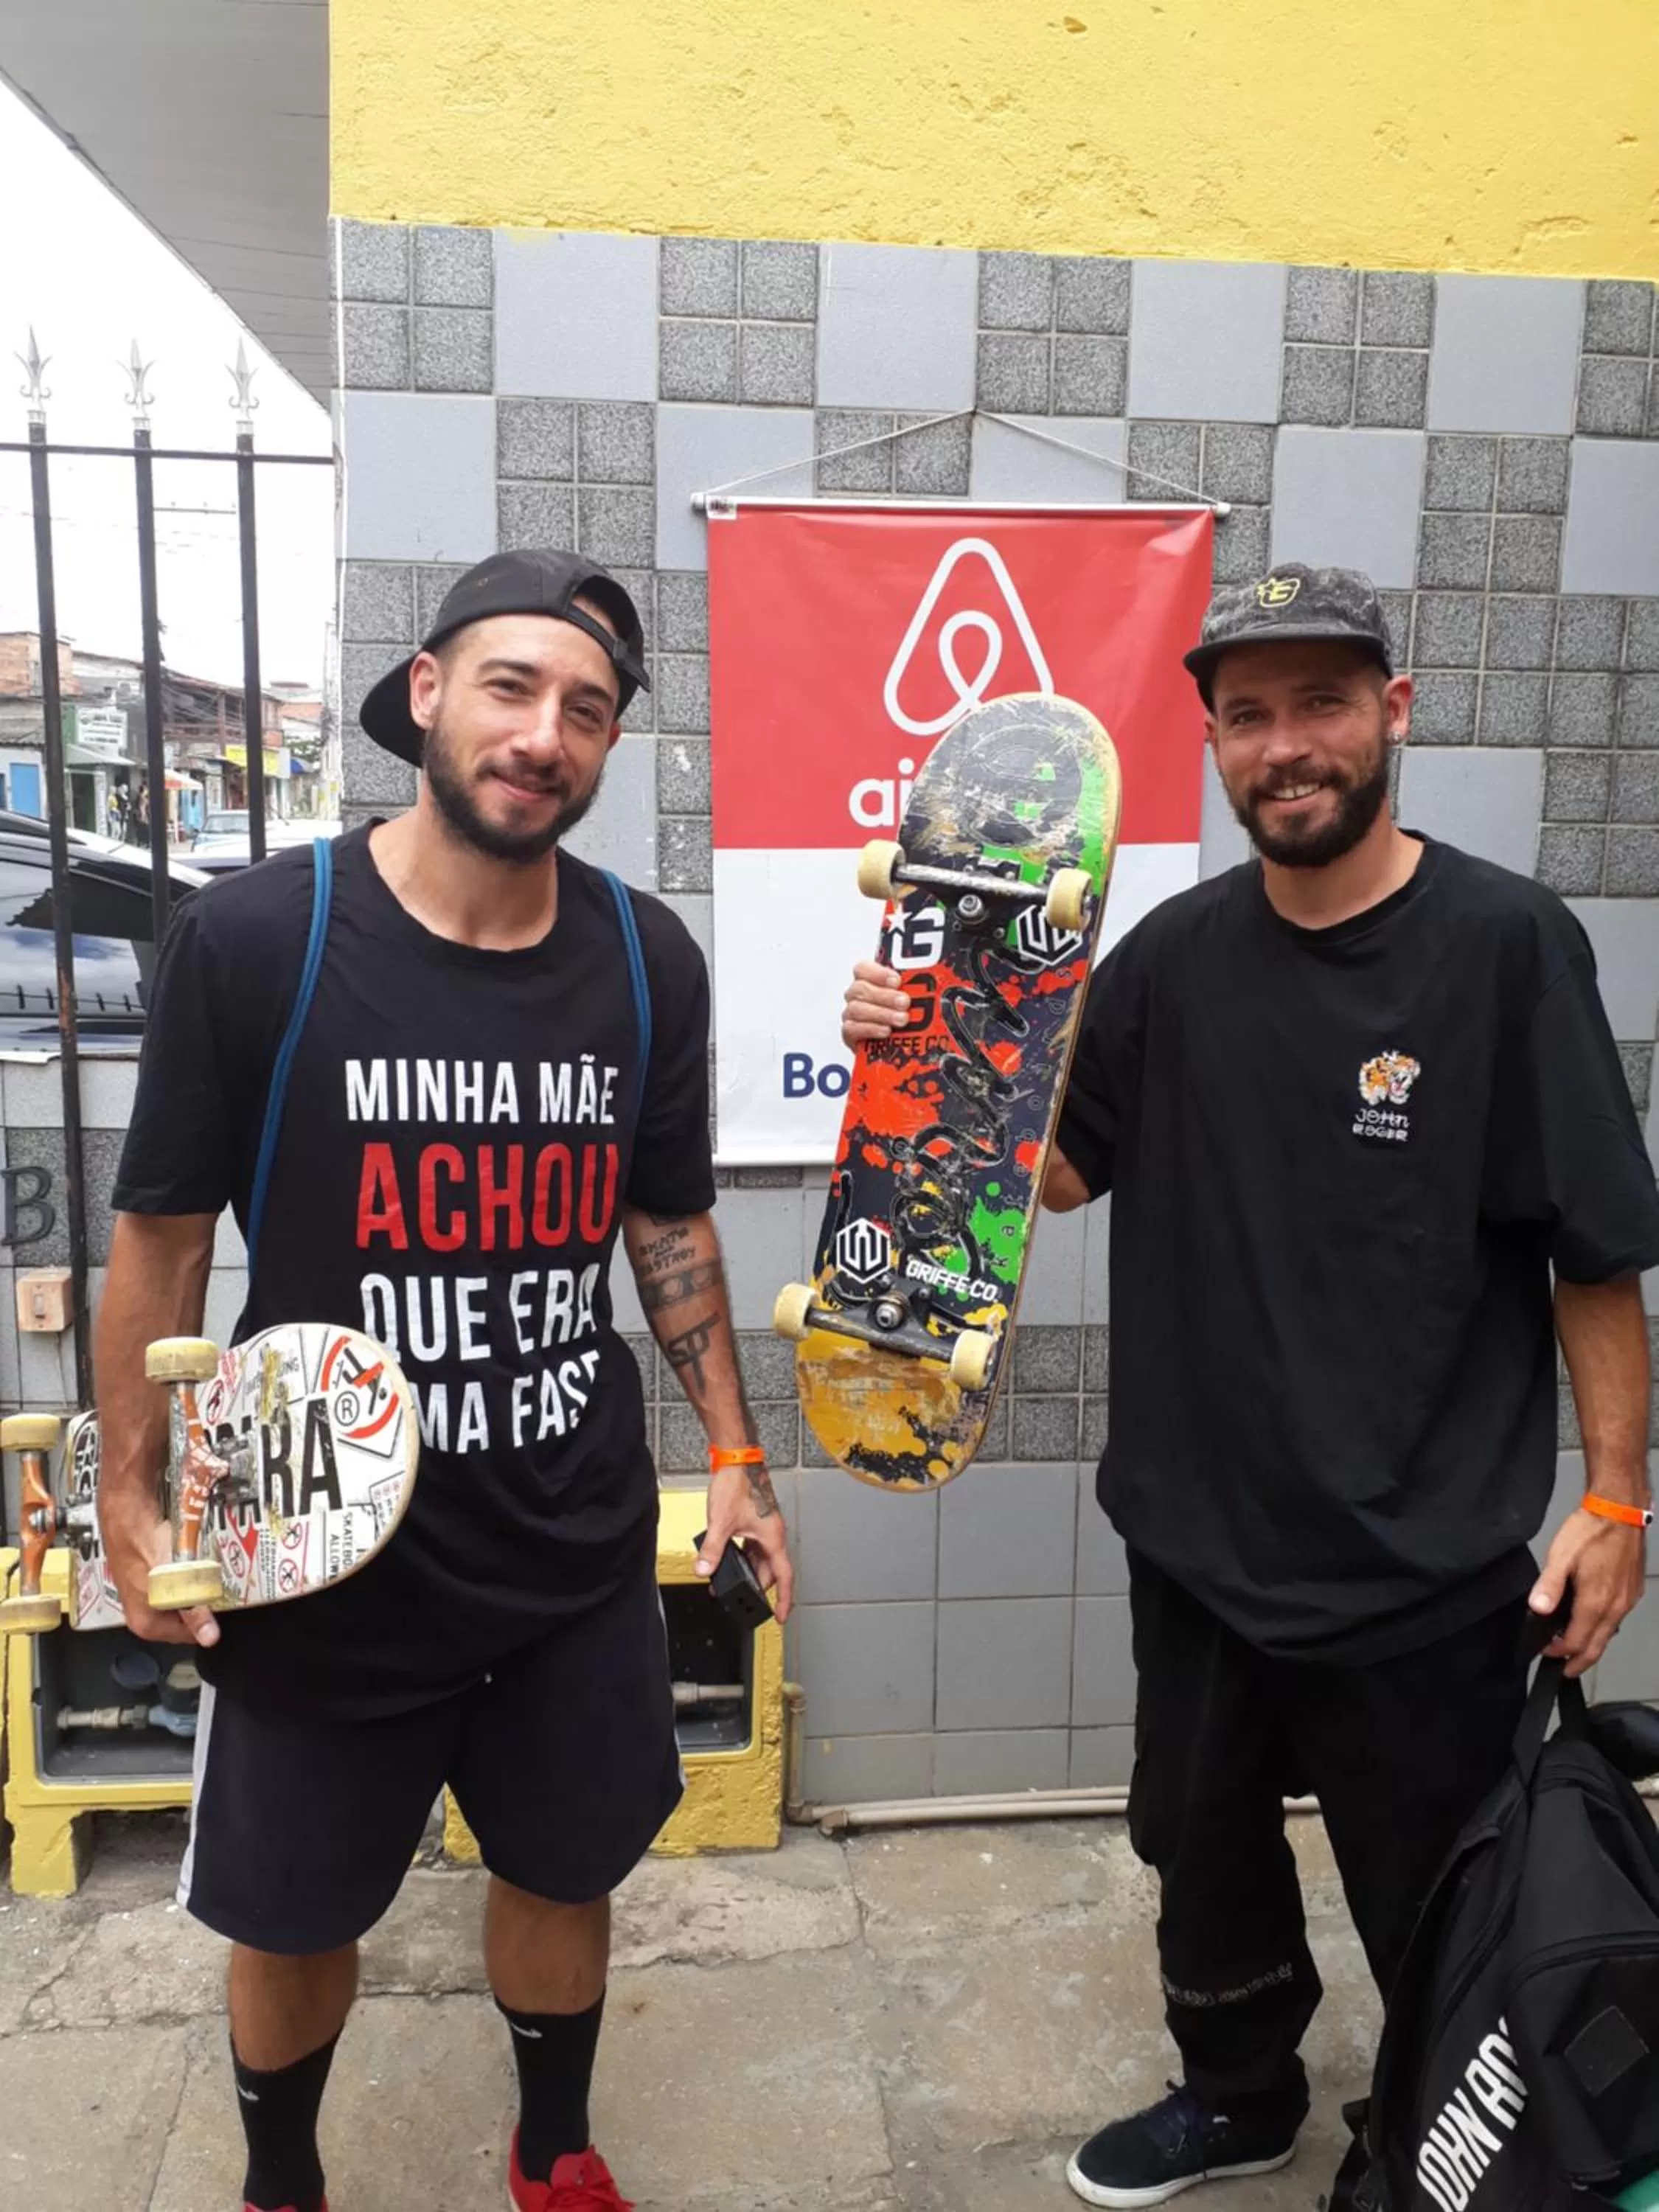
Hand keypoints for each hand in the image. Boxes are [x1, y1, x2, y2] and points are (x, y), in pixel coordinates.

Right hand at [99, 1493, 219, 1647]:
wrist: (126, 1509)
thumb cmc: (143, 1544)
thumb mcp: (173, 1582)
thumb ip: (194, 1610)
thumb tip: (209, 1638)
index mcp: (146, 1624)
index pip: (188, 1636)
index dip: (209, 1623)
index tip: (226, 1607)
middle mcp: (142, 1611)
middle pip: (185, 1615)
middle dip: (203, 1601)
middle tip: (221, 1585)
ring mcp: (145, 1590)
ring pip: (183, 1595)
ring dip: (197, 1584)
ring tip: (211, 1570)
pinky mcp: (149, 1571)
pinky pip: (176, 1578)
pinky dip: (188, 1570)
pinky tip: (197, 1558)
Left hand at [696, 1462, 794, 1622]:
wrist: (737, 1461)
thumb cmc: (737, 1485)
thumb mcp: (721, 1523)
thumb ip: (712, 1550)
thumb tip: (705, 1570)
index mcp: (772, 1538)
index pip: (783, 1577)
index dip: (783, 1599)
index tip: (781, 1617)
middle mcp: (772, 1535)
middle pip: (769, 1571)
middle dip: (756, 1587)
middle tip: (740, 1599)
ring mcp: (765, 1528)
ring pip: (760, 1560)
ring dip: (748, 1571)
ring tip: (728, 1581)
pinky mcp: (756, 1522)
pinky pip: (753, 1548)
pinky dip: (743, 1557)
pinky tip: (728, 1558)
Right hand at [842, 960, 910, 1050]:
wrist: (899, 1046)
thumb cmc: (908, 1019)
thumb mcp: (916, 1001)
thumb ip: (917, 991)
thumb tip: (935, 987)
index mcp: (869, 981)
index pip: (863, 969)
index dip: (878, 973)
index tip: (897, 981)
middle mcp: (857, 996)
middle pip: (861, 988)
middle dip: (885, 995)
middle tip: (904, 1003)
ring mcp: (852, 1015)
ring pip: (857, 1008)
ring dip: (881, 1013)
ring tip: (900, 1020)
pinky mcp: (850, 1034)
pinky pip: (852, 1028)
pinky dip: (871, 1029)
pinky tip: (886, 1031)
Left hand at [1528, 1507, 1646, 1678]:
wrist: (1620, 1510)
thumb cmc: (1589, 1531)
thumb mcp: (1561, 1556)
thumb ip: (1548, 1586)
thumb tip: (1538, 1610)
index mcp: (1596, 1602)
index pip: (1577, 1642)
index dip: (1560, 1652)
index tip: (1545, 1652)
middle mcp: (1616, 1607)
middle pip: (1598, 1646)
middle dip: (1580, 1661)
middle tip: (1565, 1670)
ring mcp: (1628, 1599)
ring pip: (1609, 1633)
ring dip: (1592, 1644)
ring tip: (1576, 1648)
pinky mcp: (1633, 1590)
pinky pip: (1618, 1618)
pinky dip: (1604, 1627)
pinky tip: (1593, 1621)